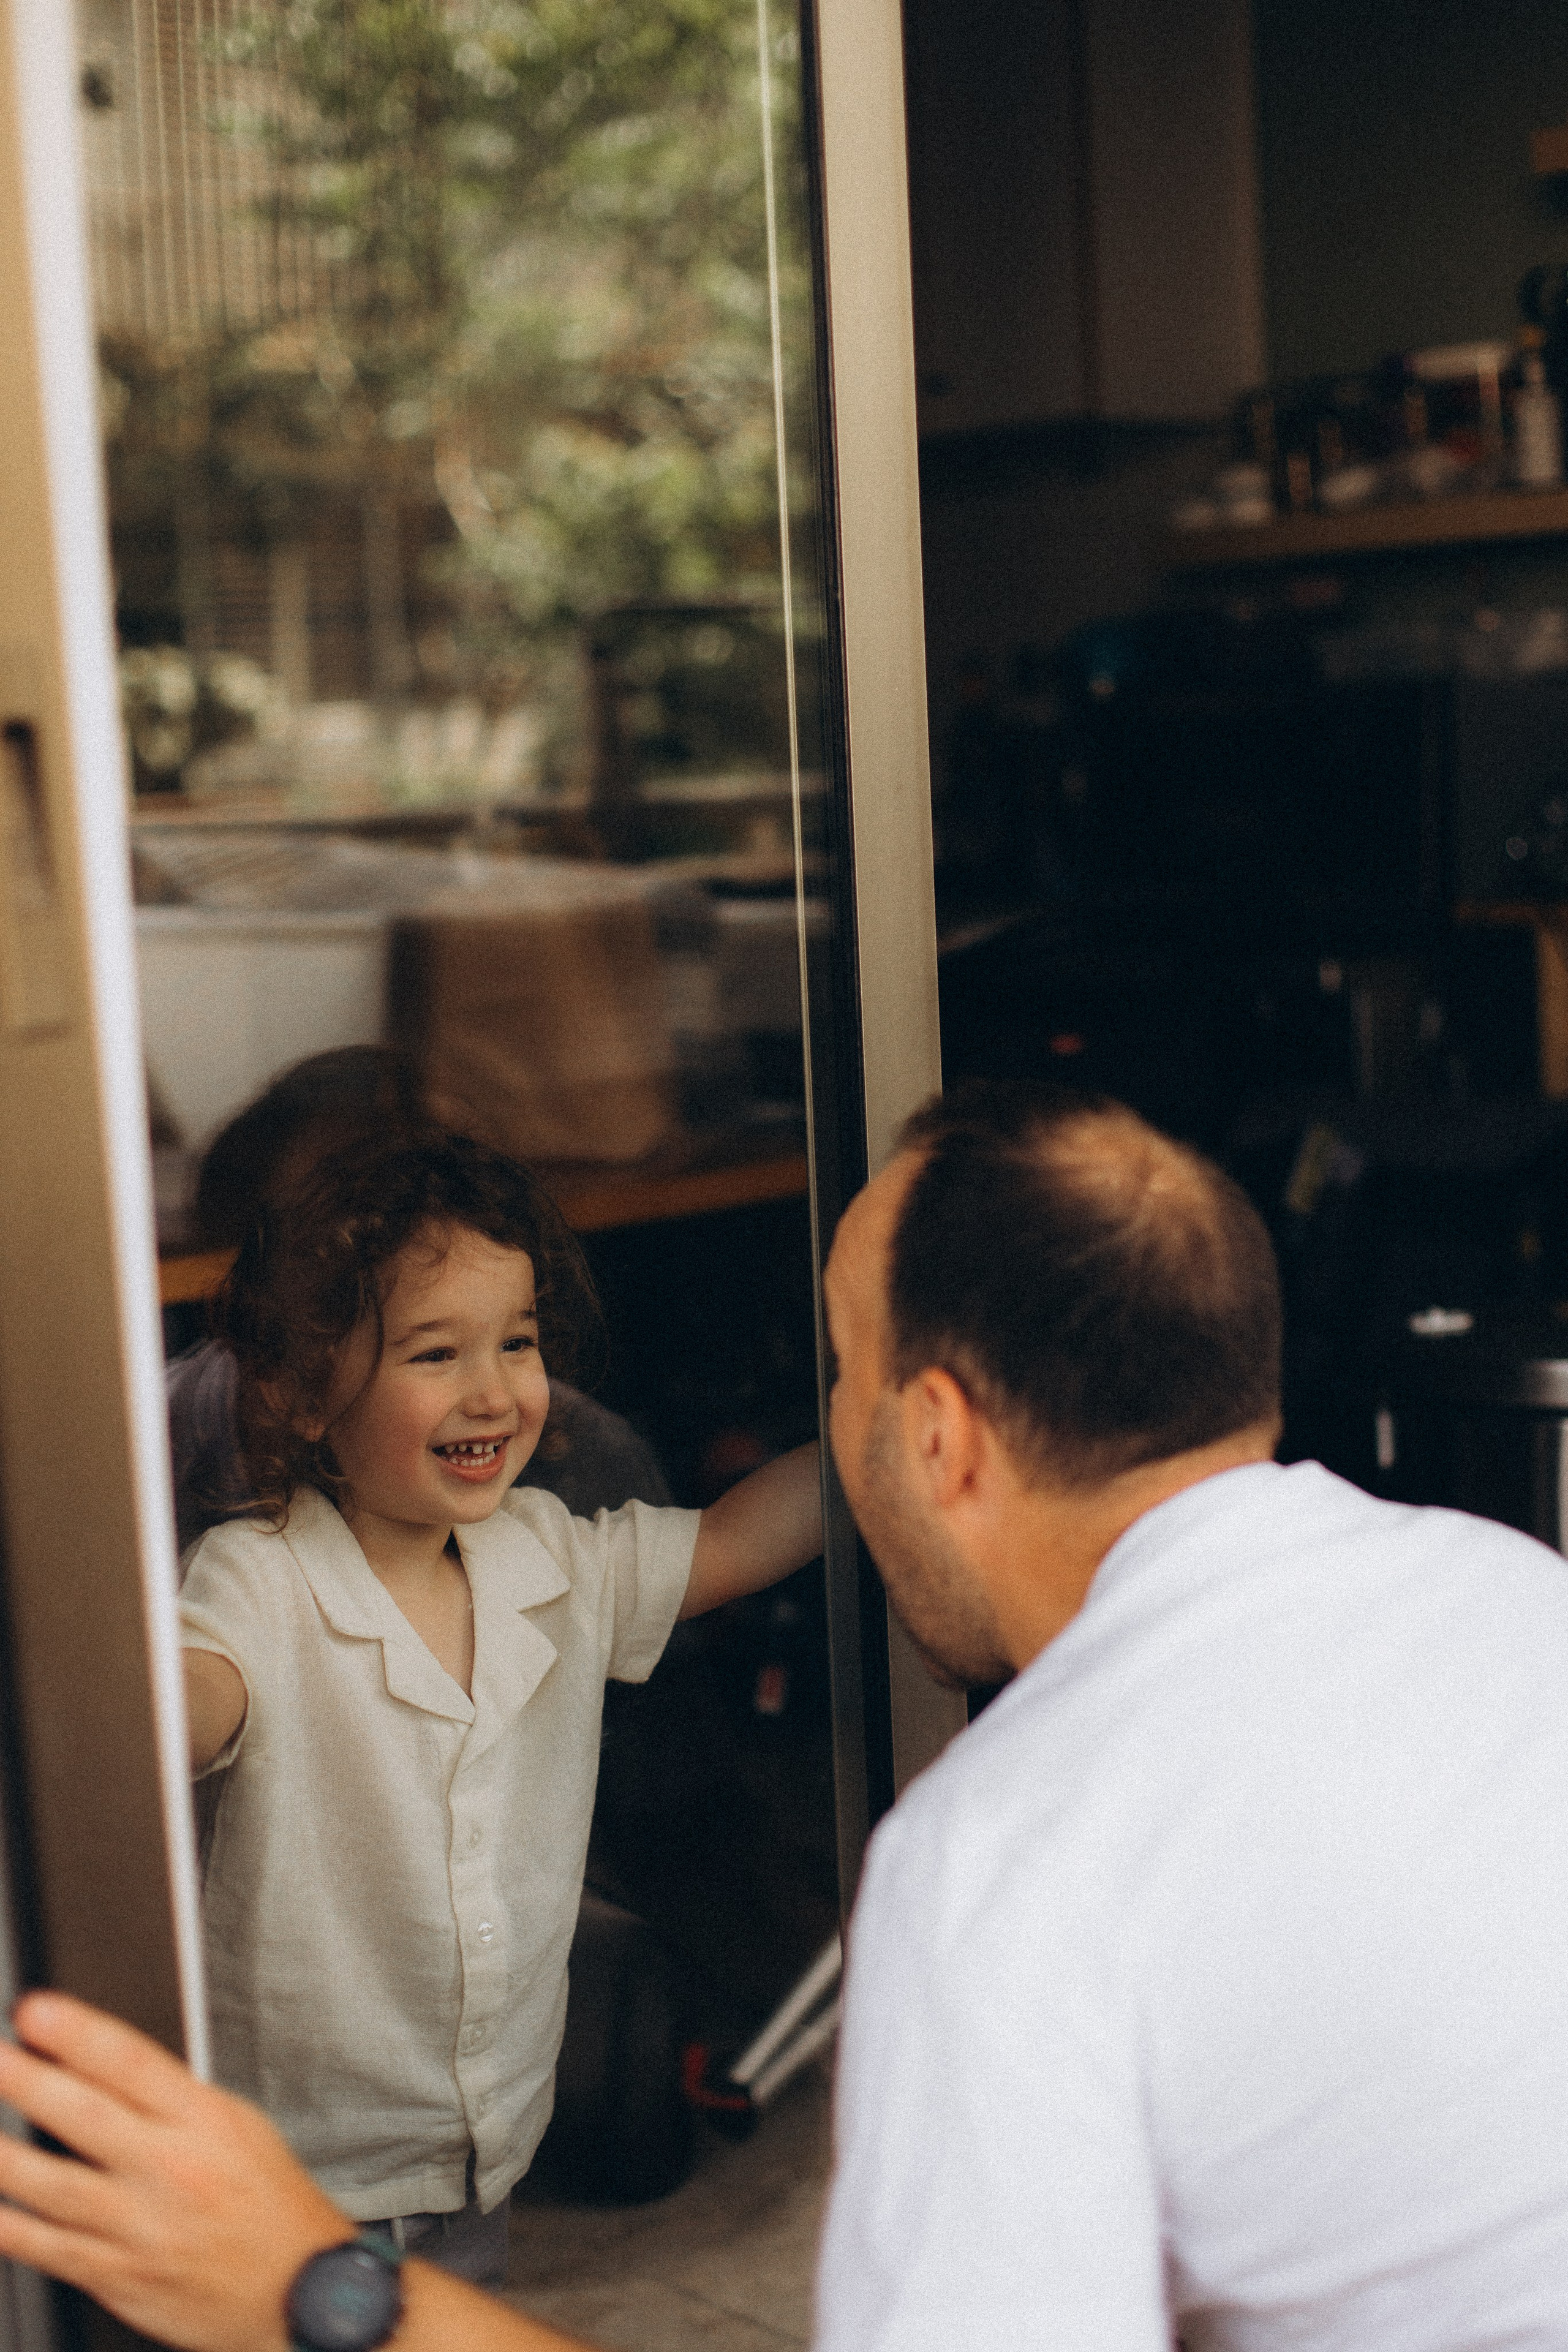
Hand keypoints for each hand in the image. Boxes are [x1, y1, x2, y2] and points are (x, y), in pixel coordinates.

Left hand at [0, 1991, 350, 2351]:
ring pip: (54, 2187)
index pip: (132, 2063)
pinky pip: (49, 2249)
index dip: (78, 2034)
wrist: (294, 2290)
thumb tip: (101, 2062)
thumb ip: (170, 2095)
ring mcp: (138, 2226)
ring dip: (4, 2156)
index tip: (36, 2011)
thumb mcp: (237, 2124)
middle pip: (85, 2117)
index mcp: (202, 2121)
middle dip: (27, 2083)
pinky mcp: (117, 2275)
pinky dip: (9, 2229)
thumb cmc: (268, 2202)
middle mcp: (168, 2169)